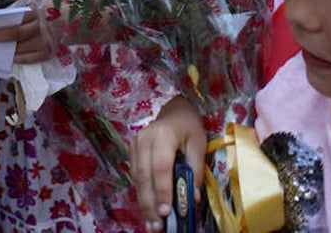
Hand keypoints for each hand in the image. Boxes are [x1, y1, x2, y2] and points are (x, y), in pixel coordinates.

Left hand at [0, 9, 53, 63]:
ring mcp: (45, 42)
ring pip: (20, 49)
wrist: (74, 23)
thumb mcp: (37, 7)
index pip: (14, 19)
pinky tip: (9, 57)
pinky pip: (28, 59)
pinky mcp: (48, 53)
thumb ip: (21, 13)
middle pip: (15, 34)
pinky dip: (17, 59)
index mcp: (37, 12)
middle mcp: (41, 27)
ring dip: (4, 50)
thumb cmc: (49, 13)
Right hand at [131, 96, 206, 231]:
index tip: (165, 212)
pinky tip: (148, 211)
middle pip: (144, 177)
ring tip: (152, 225)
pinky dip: (142, 195)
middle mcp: (144, 140)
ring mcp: (134, 146)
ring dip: (144, 204)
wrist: (173, 110)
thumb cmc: (188, 127)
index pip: (160, 167)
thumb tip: (193, 199)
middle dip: (150, 204)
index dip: (162, 190)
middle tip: (156, 227)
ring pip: (137, 180)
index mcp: (163, 135)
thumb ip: (196, 171)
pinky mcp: (131, 152)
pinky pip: (136, 177)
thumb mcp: (199, 144)